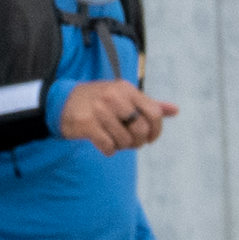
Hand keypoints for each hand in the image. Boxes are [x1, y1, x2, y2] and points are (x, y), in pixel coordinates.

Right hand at [55, 80, 175, 152]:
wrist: (62, 103)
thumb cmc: (99, 102)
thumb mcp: (124, 97)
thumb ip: (149, 105)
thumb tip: (176, 110)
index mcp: (126, 89)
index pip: (155, 114)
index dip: (156, 131)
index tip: (149, 138)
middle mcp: (113, 96)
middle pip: (142, 129)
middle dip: (139, 142)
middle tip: (130, 142)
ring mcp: (99, 109)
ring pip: (125, 140)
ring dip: (122, 146)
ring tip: (114, 140)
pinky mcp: (86, 123)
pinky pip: (109, 146)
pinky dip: (109, 150)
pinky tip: (104, 144)